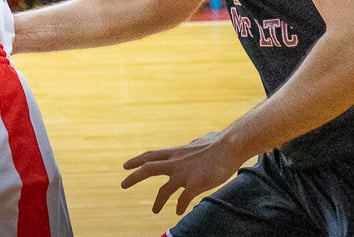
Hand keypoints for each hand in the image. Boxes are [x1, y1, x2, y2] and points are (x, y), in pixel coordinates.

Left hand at [120, 131, 239, 215]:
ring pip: (164, 191)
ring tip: (155, 210)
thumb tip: (196, 141)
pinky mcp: (194, 184)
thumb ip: (194, 144)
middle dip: (133, 177)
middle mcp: (176, 163)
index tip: (126, 165)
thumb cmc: (219, 143)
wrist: (230, 146)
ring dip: (158, 202)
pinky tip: (179, 212)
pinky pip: (183, 200)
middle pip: (148, 169)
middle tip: (122, 184)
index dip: (137, 160)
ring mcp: (184, 174)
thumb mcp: (201, 141)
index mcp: (176, 152)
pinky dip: (180, 207)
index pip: (151, 156)